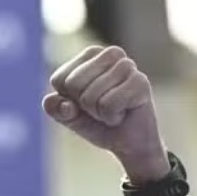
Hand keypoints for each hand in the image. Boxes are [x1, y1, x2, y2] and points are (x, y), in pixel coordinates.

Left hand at [45, 45, 169, 180]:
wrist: (128, 141)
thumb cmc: (97, 122)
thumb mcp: (69, 116)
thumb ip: (56, 108)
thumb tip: (65, 105)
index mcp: (89, 55)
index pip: (59, 80)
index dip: (68, 100)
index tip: (84, 103)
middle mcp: (110, 53)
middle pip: (73, 85)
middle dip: (83, 106)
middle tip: (101, 107)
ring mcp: (128, 66)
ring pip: (90, 97)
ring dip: (98, 113)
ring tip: (113, 110)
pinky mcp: (141, 82)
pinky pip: (108, 105)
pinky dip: (112, 117)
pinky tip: (124, 112)